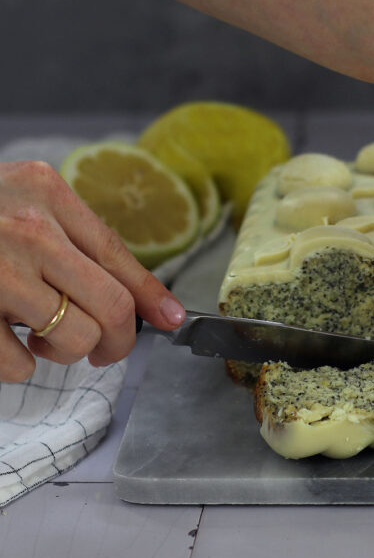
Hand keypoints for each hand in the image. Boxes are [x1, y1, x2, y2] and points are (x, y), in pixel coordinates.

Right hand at [0, 160, 185, 381]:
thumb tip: (153, 304)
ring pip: (76, 338)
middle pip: (112, 305)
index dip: (150, 297)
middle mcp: (27, 227)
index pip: (117, 254)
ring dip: (65, 352)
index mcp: (44, 191)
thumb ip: (75, 240)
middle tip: (103, 349)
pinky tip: (4, 340)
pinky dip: (20, 366)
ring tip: (39, 335)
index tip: (172, 322)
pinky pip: (20, 365)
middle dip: (118, 341)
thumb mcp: (20, 200)